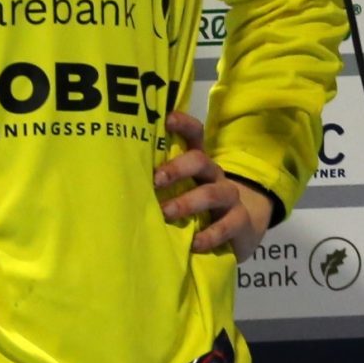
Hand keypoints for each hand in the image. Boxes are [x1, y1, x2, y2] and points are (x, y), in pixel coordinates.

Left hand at [155, 111, 272, 262]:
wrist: (239, 231)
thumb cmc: (197, 208)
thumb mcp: (181, 192)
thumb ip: (161, 185)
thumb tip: (122, 183)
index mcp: (198, 163)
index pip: (195, 135)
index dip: (183, 124)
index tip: (166, 119)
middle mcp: (214, 174)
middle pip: (200, 161)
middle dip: (177, 168)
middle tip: (156, 180)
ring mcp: (229, 197)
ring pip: (212, 193)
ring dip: (187, 202)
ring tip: (166, 214)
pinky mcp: (241, 220)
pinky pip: (228, 224)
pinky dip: (210, 234)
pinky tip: (195, 242)